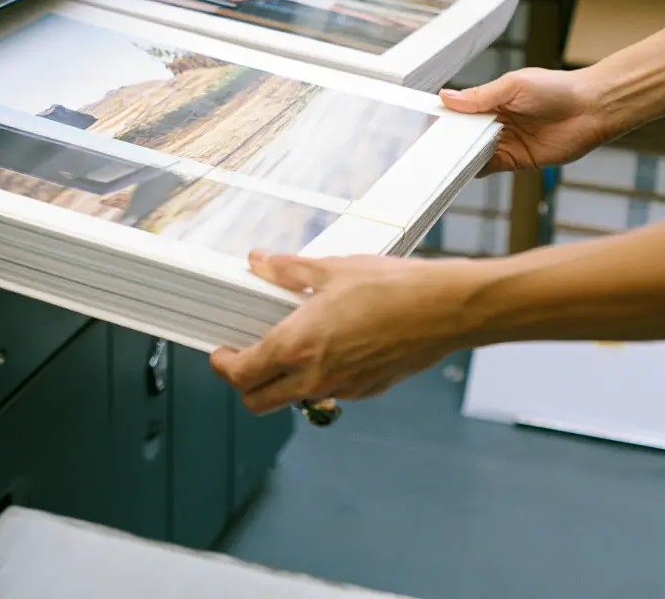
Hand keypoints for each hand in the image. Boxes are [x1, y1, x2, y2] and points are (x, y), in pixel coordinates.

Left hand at [210, 250, 476, 413]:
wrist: (444, 310)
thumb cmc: (391, 288)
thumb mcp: (329, 270)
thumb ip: (287, 271)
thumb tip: (260, 262)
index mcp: (297, 346)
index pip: (241, 375)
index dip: (223, 365)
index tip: (220, 353)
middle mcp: (315, 377)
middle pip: (259, 402)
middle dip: (244, 384)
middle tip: (245, 356)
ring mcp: (342, 389)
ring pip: (294, 399)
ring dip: (281, 381)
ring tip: (289, 344)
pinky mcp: (367, 390)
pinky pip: (328, 391)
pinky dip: (317, 377)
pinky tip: (329, 345)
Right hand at [440, 67, 607, 175]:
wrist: (593, 109)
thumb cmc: (557, 89)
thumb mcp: (513, 86)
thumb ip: (480, 96)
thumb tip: (447, 97)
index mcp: (491, 100)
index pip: (460, 110)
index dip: (444, 116)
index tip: (423, 122)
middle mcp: (495, 122)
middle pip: (463, 134)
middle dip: (447, 139)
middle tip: (425, 145)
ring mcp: (505, 141)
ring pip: (473, 151)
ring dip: (459, 155)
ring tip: (439, 159)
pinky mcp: (517, 160)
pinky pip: (490, 166)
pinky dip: (475, 169)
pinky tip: (463, 168)